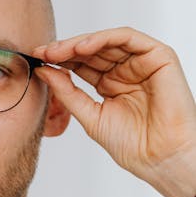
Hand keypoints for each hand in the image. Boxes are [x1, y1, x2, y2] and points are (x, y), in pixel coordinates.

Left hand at [32, 27, 195, 196]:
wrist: (160, 158)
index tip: (37, 59)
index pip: (81, 64)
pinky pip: (128, 38)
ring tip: (58, 50)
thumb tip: (44, 71)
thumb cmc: (132, 145)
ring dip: (80, 42)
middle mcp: (125, 71)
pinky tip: (82, 47)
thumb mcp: (90, 115)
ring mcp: (141, 63)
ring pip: (107, 41)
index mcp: (109, 85)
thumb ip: (67, 92)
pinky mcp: (158, 56)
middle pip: (91, 50)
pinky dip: (104, 38)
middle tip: (43, 52)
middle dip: (65, 49)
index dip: (58, 60)